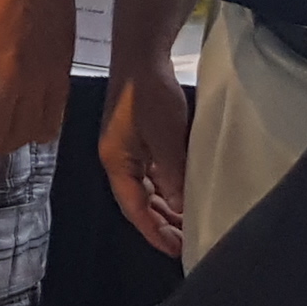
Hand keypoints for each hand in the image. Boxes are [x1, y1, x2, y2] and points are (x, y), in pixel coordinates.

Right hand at [97, 62, 189, 259]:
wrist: (142, 55)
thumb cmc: (149, 95)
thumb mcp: (166, 138)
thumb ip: (173, 175)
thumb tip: (181, 208)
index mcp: (117, 162)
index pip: (134, 208)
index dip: (154, 232)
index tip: (176, 251)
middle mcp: (119, 159)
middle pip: (138, 202)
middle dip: (160, 224)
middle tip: (188, 242)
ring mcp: (128, 149)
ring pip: (146, 189)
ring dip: (166, 207)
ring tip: (189, 224)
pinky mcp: (139, 138)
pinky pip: (153, 173)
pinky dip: (168, 188)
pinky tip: (184, 195)